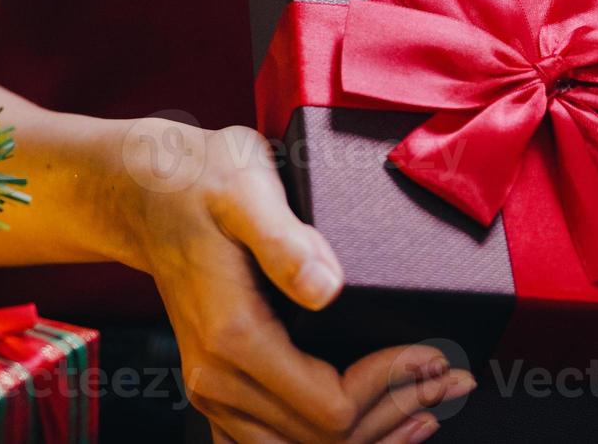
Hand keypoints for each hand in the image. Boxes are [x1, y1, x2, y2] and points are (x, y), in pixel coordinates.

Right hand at [119, 121, 474, 442]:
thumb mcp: (246, 187)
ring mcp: (215, 390)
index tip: (433, 353)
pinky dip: (333, 440)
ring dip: (374, 432)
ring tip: (431, 402)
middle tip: (454, 379)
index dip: (391, 386)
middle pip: (326, 442)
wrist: (143, 191)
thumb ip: (286, 240)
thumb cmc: (199, 180)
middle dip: (397, 411)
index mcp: (234, 339)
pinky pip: (278, 442)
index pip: (331, 409)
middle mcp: (219, 380)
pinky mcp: (220, 387)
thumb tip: (327, 286)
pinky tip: (379, 419)